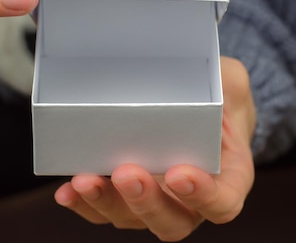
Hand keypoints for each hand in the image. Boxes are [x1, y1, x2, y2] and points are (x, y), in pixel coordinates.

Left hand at [54, 57, 255, 240]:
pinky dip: (84, 203)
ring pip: (132, 219)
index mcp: (228, 179)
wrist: (197, 111)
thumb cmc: (216, 100)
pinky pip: (105, 211)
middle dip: (145, 202)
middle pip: (172, 221)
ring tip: (84, 180)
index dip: (203, 197)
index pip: (222, 203)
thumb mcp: (228, 83)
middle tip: (127, 173)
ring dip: (106, 203)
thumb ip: (223, 83)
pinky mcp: (125, 197)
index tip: (178, 174)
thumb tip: (201, 74)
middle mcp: (191, 201)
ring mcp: (156, 202)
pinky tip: (67, 190)